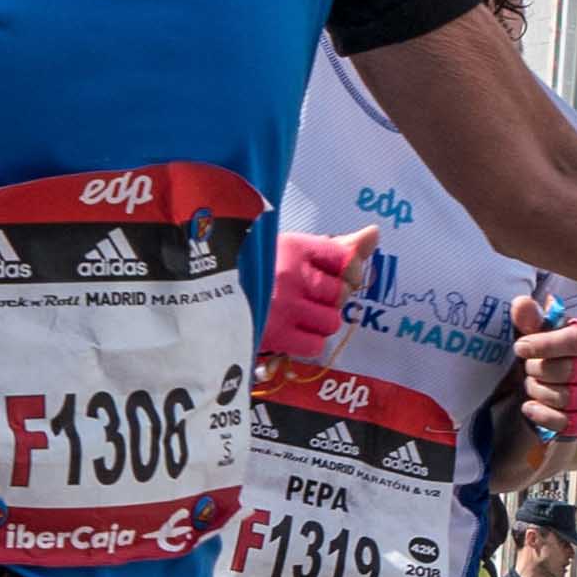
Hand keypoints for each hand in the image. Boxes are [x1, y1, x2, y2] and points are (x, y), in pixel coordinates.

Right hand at [259, 224, 371, 366]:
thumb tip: (376, 233)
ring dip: (320, 321)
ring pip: (332, 320)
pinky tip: (291, 332)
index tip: (332, 274)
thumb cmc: (245, 268)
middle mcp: (291, 274)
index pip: (346, 258)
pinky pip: (315, 344)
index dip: (345, 270)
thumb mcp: (284, 247)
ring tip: (298, 315)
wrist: (200, 294)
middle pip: (342, 293)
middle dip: (330, 297)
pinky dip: (308, 342)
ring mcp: (284, 306)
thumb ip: (333, 245)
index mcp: (293, 246)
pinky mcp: (275, 335)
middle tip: (307, 296)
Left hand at [507, 292, 576, 442]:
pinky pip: (570, 423)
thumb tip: (521, 304)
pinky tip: (529, 406)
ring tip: (531, 386)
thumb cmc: (543, 356)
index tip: (520, 347)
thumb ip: (528, 319)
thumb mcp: (533, 335)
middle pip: (573, 370)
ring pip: (570, 398)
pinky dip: (544, 416)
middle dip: (541, 370)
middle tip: (528, 368)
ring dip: (540, 392)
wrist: (546, 389)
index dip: (546, 344)